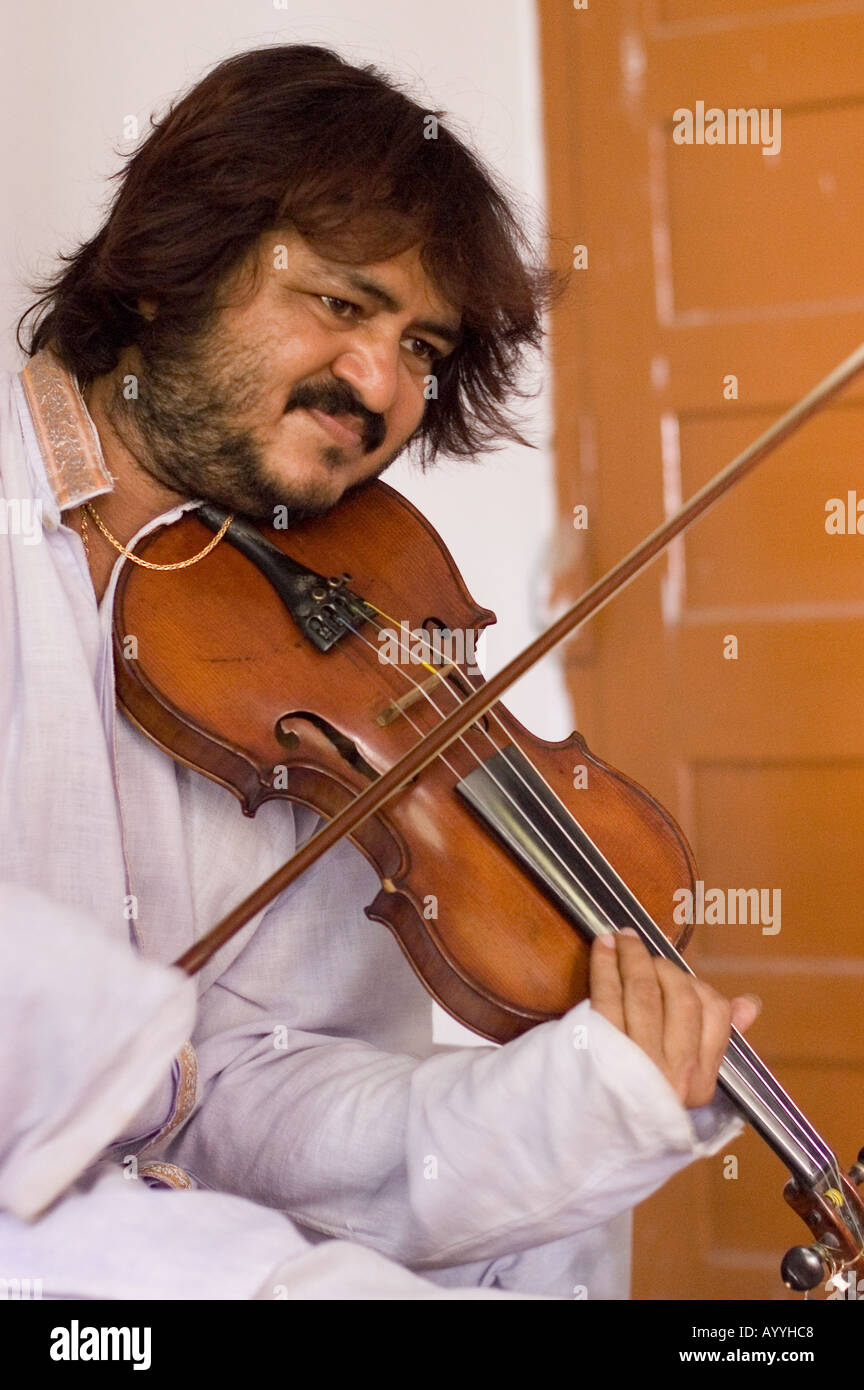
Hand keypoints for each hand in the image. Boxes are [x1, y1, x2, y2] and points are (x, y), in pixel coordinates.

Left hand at [589, 928, 760, 1108]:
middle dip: (663, 966)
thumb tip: (750, 1005)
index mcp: (701, 1083)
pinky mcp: (602, 1052)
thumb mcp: (683, 1082)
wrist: (585, 1144)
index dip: (696, 983)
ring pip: (646, 992)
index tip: (675, 972)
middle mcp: (675, 1075)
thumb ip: (717, 1040)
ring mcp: (639, 1065)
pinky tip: (603, 947)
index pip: (715, 1015)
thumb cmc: (637, 1103)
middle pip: (681, 998)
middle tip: (643, 953)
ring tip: (622, 940)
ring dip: (634, 956)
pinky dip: (606, 964)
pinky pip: (608, 996)